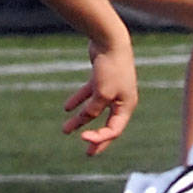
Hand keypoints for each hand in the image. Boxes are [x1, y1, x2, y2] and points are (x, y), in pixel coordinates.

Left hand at [61, 37, 137, 154]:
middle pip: (108, 125)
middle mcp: (121, 100)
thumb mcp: (101, 94)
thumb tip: (85, 119)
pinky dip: (78, 100)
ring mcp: (111, 89)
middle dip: (96, 139)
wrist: (110, 39)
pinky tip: (66, 108)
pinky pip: (89, 95)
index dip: (99, 138)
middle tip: (87, 153)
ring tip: (65, 130)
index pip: (114, 130)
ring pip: (94, 110)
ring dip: (80, 120)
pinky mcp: (101, 79)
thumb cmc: (110, 67)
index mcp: (127, 106)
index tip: (83, 138)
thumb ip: (93, 110)